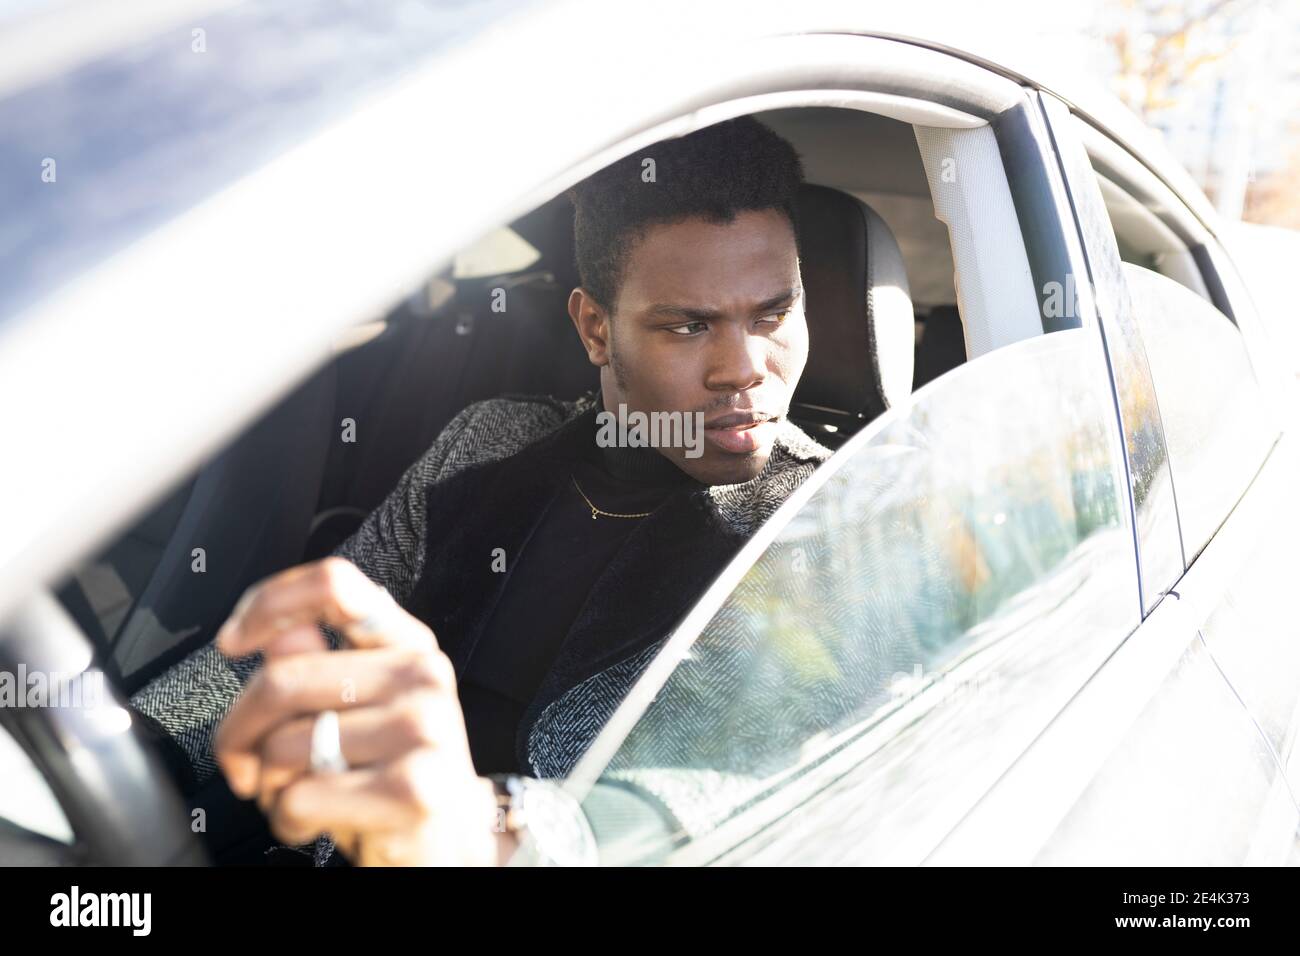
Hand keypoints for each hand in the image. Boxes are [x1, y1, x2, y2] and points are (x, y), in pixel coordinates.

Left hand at [211, 557, 513, 865]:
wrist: (450, 840)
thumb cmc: (391, 770)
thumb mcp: (360, 707)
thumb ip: (315, 660)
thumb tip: (273, 631)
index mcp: (408, 643)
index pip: (335, 585)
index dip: (270, 603)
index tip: (234, 641)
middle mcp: (422, 676)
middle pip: (282, 679)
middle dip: (238, 731)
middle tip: (242, 762)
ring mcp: (422, 730)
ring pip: (284, 745)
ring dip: (266, 784)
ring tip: (294, 793)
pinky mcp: (412, 789)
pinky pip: (300, 797)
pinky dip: (286, 819)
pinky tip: (312, 822)